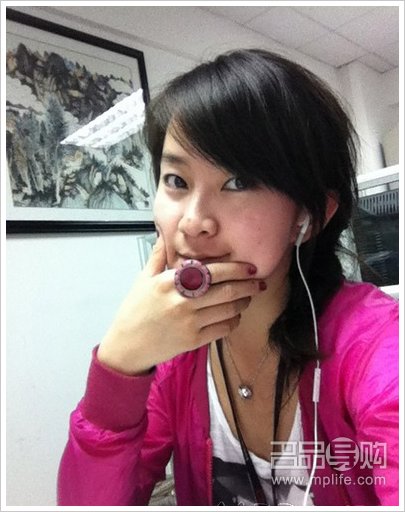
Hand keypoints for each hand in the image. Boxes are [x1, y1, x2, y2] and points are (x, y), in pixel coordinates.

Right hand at [97, 236, 265, 374]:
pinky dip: (233, 321)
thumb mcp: (143, 279)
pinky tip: (234, 316)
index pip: (212, 272)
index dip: (236, 269)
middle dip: (248, 286)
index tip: (250, 267)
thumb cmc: (135, 310)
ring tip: (247, 297)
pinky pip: (223, 329)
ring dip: (243, 303)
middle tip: (259, 282)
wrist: (127, 346)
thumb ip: (158, 255)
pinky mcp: (193, 341)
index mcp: (171, 282)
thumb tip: (164, 233)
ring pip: (228, 310)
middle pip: (227, 291)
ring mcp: (189, 322)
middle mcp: (182, 301)